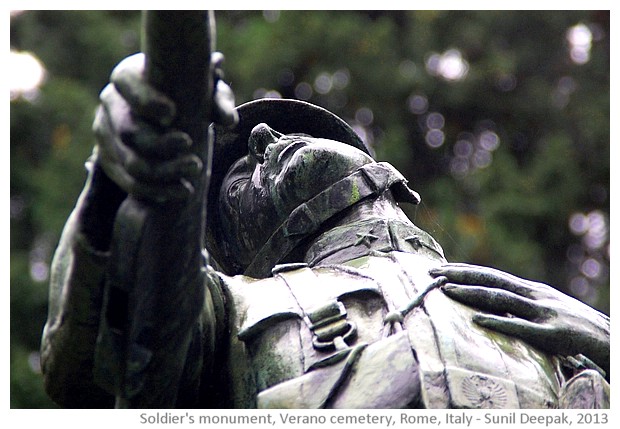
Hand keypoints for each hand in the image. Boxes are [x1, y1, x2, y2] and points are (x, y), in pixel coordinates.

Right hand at [92, 52, 236, 203]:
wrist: (167, 116)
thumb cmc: (187, 96)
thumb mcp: (206, 92)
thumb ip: (218, 100)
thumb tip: (228, 120)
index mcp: (128, 76)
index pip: (126, 82)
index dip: (146, 100)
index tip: (172, 114)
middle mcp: (110, 103)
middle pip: (129, 131)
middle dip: (163, 148)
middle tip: (195, 159)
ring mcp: (105, 132)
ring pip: (130, 162)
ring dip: (164, 175)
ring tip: (193, 179)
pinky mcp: (107, 159)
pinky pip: (127, 181)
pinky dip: (154, 190)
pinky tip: (179, 191)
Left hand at [430, 263, 609, 376]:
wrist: (608, 338)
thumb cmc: (571, 325)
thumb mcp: (544, 307)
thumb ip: (519, 303)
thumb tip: (487, 304)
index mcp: (530, 290)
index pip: (491, 275)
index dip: (465, 270)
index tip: (440, 267)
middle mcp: (534, 295)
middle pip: (491, 280)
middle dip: (460, 275)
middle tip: (432, 272)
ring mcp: (543, 312)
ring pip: (501, 299)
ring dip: (471, 294)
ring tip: (446, 290)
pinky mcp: (552, 333)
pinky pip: (520, 328)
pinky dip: (497, 323)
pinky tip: (476, 321)